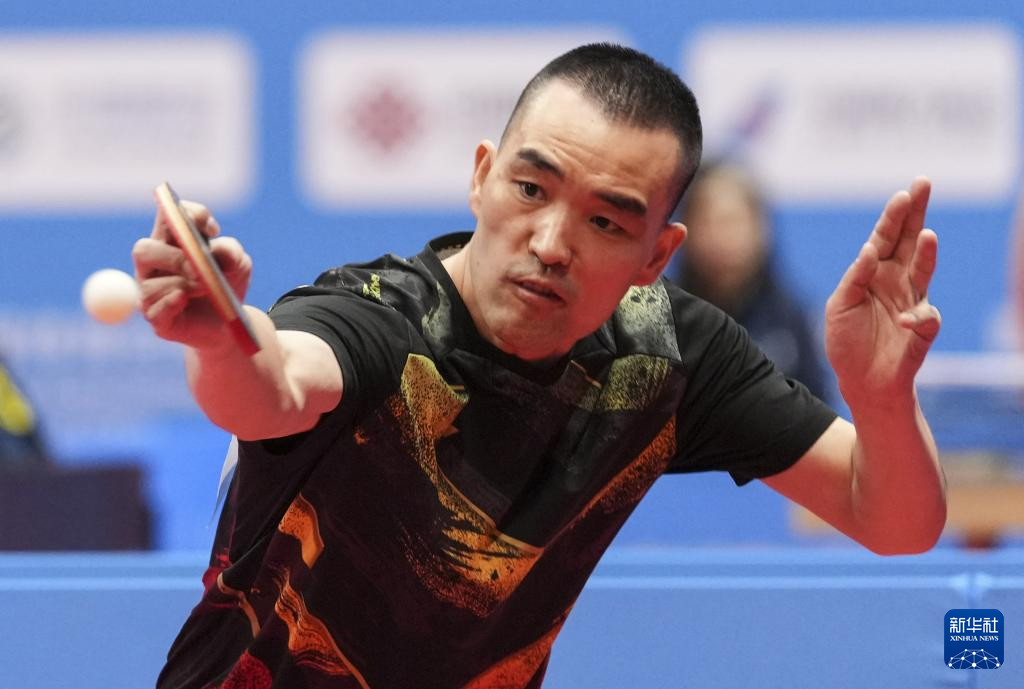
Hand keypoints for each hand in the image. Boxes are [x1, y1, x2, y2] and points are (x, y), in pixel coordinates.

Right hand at [131, 200, 252, 349]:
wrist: (231, 323)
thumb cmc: (227, 285)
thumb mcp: (238, 265)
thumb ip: (230, 251)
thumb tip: (217, 249)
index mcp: (171, 241)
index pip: (168, 217)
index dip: (186, 216)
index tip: (211, 229)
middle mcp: (154, 265)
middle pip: (144, 249)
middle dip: (174, 257)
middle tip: (200, 266)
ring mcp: (151, 292)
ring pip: (149, 283)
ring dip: (181, 284)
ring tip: (206, 288)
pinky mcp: (156, 318)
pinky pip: (153, 308)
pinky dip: (169, 302)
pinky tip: (183, 299)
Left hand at [825, 177, 939, 403]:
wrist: (859, 382)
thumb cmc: (847, 341)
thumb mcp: (839, 305)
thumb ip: (855, 277)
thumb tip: (869, 250)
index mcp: (875, 273)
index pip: (885, 238)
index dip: (894, 216)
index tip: (904, 193)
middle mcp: (898, 281)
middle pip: (910, 241)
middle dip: (917, 213)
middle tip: (924, 184)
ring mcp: (912, 303)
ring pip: (924, 272)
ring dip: (927, 254)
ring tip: (928, 235)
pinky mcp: (921, 331)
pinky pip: (926, 319)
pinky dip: (918, 318)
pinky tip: (904, 321)